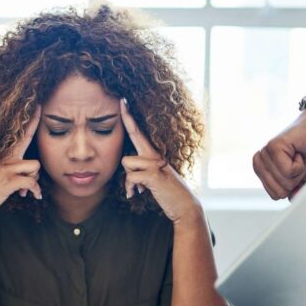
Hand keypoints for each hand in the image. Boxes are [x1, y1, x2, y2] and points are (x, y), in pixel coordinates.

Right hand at [0, 107, 42, 223]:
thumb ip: (11, 172)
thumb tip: (28, 178)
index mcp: (3, 157)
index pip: (19, 135)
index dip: (30, 121)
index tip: (38, 106)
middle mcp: (5, 159)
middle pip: (28, 140)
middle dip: (36, 128)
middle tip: (40, 109)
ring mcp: (7, 169)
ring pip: (35, 166)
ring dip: (35, 179)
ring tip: (28, 189)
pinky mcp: (9, 181)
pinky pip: (32, 182)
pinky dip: (35, 191)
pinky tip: (34, 196)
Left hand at [120, 100, 200, 224]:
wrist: (184, 205)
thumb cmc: (167, 192)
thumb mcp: (154, 178)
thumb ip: (142, 171)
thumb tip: (129, 173)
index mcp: (154, 154)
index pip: (139, 133)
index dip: (130, 118)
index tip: (123, 102)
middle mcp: (155, 155)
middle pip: (135, 134)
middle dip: (127, 118)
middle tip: (121, 100)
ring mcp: (155, 163)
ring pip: (126, 162)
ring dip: (128, 179)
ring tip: (138, 188)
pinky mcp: (153, 175)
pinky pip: (130, 177)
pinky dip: (130, 188)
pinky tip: (137, 194)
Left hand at [253, 109, 305, 198]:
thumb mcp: (301, 178)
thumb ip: (293, 191)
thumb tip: (292, 200)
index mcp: (262, 170)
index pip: (274, 195)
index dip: (291, 187)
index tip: (294, 171)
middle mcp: (259, 162)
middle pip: (278, 191)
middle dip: (295, 181)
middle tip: (297, 163)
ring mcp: (264, 154)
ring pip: (284, 181)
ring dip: (298, 172)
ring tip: (297, 156)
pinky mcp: (273, 147)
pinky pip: (288, 171)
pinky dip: (299, 165)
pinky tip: (297, 152)